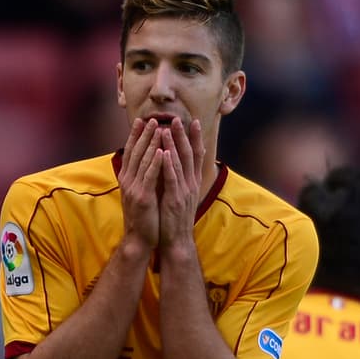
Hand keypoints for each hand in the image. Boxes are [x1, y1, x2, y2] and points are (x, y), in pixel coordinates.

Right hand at [119, 117, 163, 247]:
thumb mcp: (140, 192)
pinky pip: (150, 176)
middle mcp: (128, 181)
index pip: (131, 152)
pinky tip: (162, 151)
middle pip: (135, 152)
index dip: (135, 136)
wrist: (140, 238)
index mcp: (127, 178)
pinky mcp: (142, 197)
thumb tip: (147, 161)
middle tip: (151, 119)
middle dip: (143, 134)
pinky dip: (156, 163)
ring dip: (151, 143)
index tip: (140, 121)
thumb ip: (142, 176)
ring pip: (143, 161)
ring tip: (159, 128)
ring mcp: (134, 189)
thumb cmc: (143, 215)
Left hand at [156, 117, 203, 250]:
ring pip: (180, 163)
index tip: (193, 121)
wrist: (175, 240)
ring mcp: (184, 191)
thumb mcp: (179, 194)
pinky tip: (164, 152)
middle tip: (178, 118)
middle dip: (184, 135)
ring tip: (168, 128)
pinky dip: (168, 164)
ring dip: (174, 144)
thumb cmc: (174, 217)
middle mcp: (191, 183)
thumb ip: (179, 178)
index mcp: (192, 181)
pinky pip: (172, 178)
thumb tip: (175, 162)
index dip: (195, 137)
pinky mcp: (175, 199)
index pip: (196, 155)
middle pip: (190, 154)